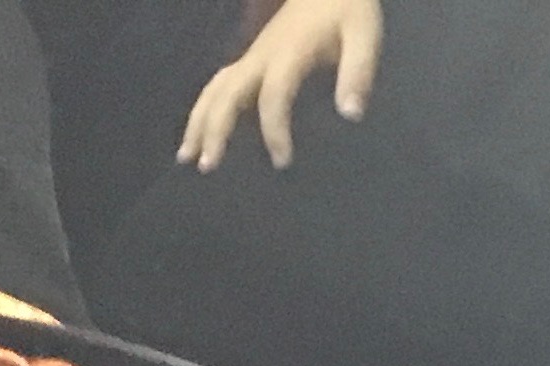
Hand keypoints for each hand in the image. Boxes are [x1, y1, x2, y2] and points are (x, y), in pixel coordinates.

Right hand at [179, 0, 383, 168]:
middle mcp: (262, 55)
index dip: (274, 129)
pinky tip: (202, 132)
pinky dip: (207, 108)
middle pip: (228, 92)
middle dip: (215, 129)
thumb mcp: (363, 35)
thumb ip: (358, 73)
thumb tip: (351, 115)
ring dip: (200, 120)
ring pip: (216, 87)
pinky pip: (221, 84)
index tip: (282, 161)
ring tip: (187, 155)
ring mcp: (253, 55)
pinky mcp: (253, 57)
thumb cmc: (347, 8)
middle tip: (206, 166)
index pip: (273, 95)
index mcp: (289, 52)